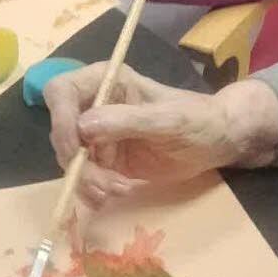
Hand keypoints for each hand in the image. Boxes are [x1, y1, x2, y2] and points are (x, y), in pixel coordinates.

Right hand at [43, 63, 232, 208]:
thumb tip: (82, 127)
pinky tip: (114, 194)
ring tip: (117, 190)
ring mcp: (97, 135)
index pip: (61, 92)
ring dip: (87, 181)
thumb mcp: (167, 119)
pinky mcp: (105, 161)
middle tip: (103, 183)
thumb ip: (126, 121)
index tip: (78, 150)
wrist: (217, 142)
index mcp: (106, 81)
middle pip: (61, 132)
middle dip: (77, 162)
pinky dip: (92, 190)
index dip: (60, 120)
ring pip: (70, 160)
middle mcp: (94, 106)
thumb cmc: (198, 119)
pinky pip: (84, 177)